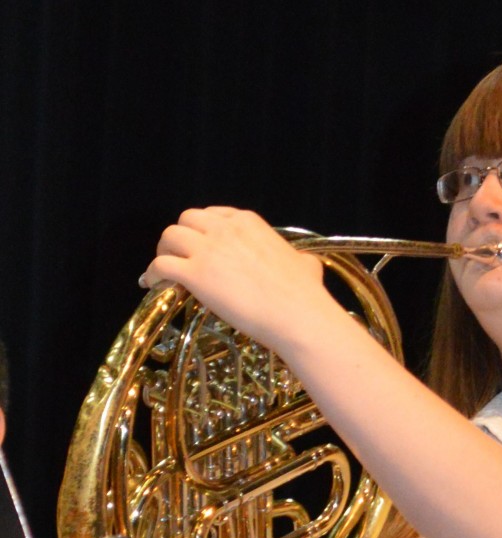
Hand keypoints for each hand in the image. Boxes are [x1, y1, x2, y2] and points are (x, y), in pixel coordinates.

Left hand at [140, 207, 330, 357]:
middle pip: (185, 220)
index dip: (201, 230)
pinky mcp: (195, 274)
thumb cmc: (305, 294)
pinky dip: (151, 274)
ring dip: (162, 253)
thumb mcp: (306, 264)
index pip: (212, 214)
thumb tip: (307, 265)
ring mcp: (208, 250)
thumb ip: (300, 260)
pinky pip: (160, 266)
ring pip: (169, 237)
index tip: (200, 246)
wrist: (297, 315)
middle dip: (178, 238)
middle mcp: (224, 228)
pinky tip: (151, 285)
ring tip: (162, 272)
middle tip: (178, 258)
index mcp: (247, 221)